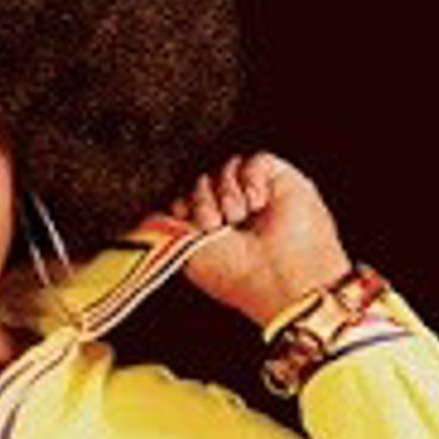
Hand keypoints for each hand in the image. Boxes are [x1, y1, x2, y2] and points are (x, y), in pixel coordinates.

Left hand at [164, 151, 353, 329]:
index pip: (189, 199)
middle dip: (202, 200)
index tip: (189, 222)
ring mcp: (261, 197)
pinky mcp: (284, 184)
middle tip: (215, 224)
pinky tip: (258, 203)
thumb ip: (169, 229)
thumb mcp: (189, 254)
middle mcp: (237, 213)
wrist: (281, 278)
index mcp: (215, 232)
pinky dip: (251, 178)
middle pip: (204, 180)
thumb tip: (154, 213)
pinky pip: (257, 160)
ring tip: (239, 216)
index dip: (185, 204)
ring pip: (228, 168)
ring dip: (226, 191)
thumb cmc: (238, 275)